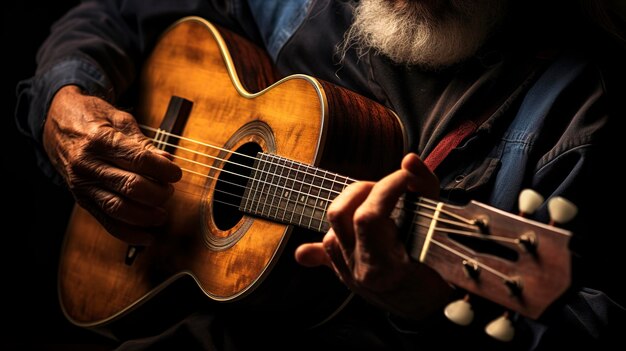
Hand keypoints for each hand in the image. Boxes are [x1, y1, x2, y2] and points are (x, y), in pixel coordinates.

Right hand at [43, 85, 181, 244]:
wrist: (55, 124)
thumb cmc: (92, 118)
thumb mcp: (119, 119)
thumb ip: (143, 142)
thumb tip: (167, 160)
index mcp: (99, 140)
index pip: (138, 160)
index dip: (163, 170)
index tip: (176, 173)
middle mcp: (88, 165)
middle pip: (131, 187)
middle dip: (158, 193)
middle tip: (169, 189)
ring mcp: (83, 185)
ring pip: (119, 208)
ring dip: (146, 215)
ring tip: (162, 213)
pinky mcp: (81, 200)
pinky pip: (106, 221)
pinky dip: (128, 233)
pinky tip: (147, 237)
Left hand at [295, 153, 451, 319]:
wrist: (435, 311)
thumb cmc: (444, 272)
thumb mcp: (441, 231)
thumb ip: (425, 190)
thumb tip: (409, 160)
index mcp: (385, 265)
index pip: (369, 214)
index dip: (388, 186)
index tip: (407, 177)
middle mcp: (361, 270)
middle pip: (340, 215)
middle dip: (364, 189)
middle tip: (390, 188)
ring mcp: (349, 273)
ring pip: (330, 229)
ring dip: (349, 206)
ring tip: (375, 202)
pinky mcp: (345, 275)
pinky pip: (323, 254)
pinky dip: (321, 243)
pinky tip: (309, 249)